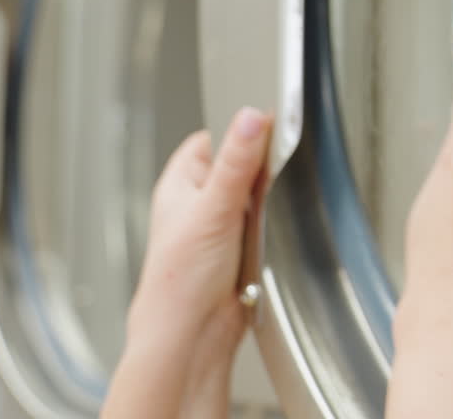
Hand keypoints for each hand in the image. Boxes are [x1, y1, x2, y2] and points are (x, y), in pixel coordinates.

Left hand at [104, 108, 271, 418]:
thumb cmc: (181, 280)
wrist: (195, 335)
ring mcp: (220, 226)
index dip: (239, 132)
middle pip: (242, 166)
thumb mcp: (214, 208)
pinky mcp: (241, 249)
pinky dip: (273, 231)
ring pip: (258, 198)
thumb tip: (251, 118)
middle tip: (266, 181)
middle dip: (260, 173)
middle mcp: (198, 202)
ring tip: (262, 218)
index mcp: (180, 183)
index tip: (266, 129)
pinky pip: (267, 226)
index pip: (214, 137)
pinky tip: (268, 239)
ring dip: (267, 206)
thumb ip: (237, 162)